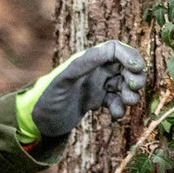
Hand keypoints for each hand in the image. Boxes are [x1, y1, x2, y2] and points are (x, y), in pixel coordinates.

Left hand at [17, 42, 146, 140]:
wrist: (36, 122)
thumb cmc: (47, 98)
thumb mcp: (64, 80)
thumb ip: (84, 64)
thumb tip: (108, 50)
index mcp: (87, 60)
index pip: (115, 49)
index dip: (130, 56)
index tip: (137, 70)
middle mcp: (94, 70)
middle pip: (125, 66)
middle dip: (134, 77)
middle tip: (133, 90)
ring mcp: (96, 86)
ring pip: (123, 85)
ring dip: (130, 94)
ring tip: (125, 104)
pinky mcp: (96, 101)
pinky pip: (116, 101)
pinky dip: (119, 108)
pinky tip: (114, 117)